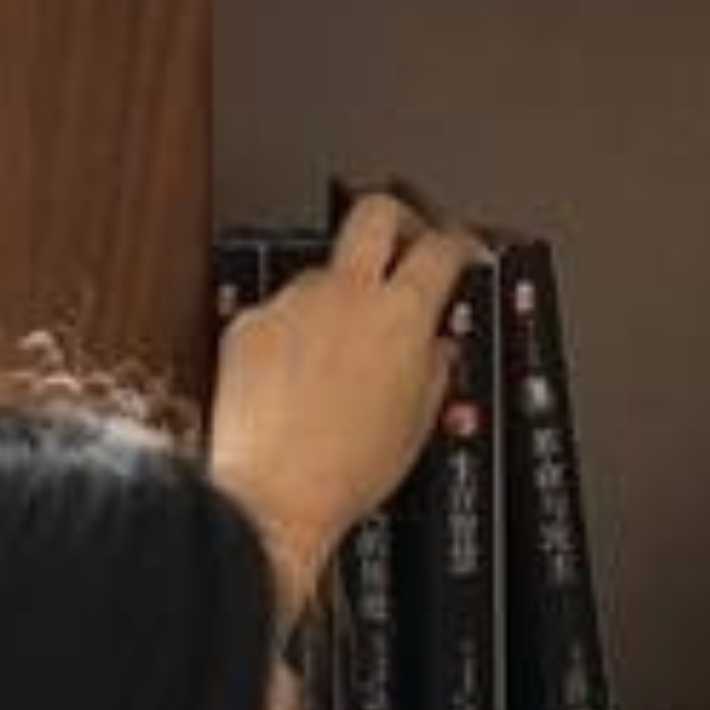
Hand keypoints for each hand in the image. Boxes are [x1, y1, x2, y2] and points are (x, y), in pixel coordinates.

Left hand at [209, 187, 476, 607]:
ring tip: (341, 352)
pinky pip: (279, 313)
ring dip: (339, 296)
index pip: (442, 248)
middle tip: (407, 242)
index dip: (460, 243)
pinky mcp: (247, 324)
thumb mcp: (417, 423)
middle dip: (399, 218)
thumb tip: (437, 348)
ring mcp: (291, 305)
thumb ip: (434, 367)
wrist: (272, 496)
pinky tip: (295, 378)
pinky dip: (292, 335)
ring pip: (323, 271)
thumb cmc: (343, 471)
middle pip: (376, 213)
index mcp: (401, 316)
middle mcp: (345, 295)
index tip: (461, 251)